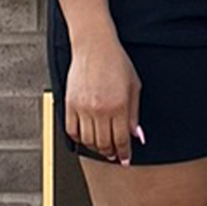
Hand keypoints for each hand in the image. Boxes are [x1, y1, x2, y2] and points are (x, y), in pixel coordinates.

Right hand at [64, 35, 142, 164]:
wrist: (94, 46)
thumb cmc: (116, 62)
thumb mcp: (134, 86)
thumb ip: (134, 113)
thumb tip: (137, 134)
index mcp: (119, 106)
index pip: (121, 139)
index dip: (124, 153)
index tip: (125, 159)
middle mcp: (100, 109)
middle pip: (104, 143)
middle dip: (111, 153)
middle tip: (114, 154)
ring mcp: (83, 108)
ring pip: (87, 140)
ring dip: (96, 148)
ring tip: (102, 147)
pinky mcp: (70, 104)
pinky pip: (71, 130)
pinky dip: (78, 139)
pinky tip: (85, 138)